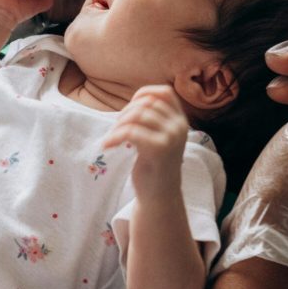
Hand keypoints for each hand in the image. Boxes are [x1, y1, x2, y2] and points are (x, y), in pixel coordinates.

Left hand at [103, 85, 187, 199]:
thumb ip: (152, 119)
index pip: (164, 93)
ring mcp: (171, 137)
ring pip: (137, 115)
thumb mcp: (158, 136)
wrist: (160, 195)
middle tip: (115, 129)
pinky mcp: (159, 149)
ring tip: (111, 139)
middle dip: (124, 113)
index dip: (143, 93)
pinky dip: (114, 137)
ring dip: (118, 125)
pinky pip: (131, 132)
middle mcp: (179, 126)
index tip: (128, 108)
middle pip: (146, 104)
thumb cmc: (154, 165)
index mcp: (180, 120)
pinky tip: (107, 146)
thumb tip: (133, 103)